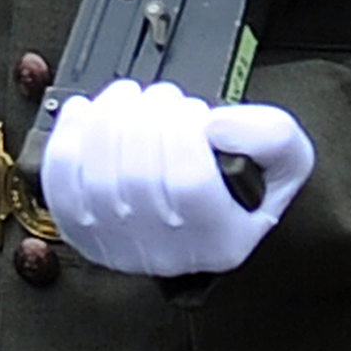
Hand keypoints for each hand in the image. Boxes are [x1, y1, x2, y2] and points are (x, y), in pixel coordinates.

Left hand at [40, 79, 314, 277]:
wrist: (210, 216)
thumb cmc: (245, 187)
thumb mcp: (288, 159)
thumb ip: (269, 136)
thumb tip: (216, 125)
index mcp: (221, 238)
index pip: (189, 184)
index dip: (185, 132)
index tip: (196, 111)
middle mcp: (167, 251)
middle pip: (138, 176)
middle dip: (148, 116)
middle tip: (164, 98)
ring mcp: (118, 245)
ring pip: (98, 177)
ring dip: (111, 119)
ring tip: (132, 100)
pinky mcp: (83, 231)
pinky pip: (61, 186)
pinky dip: (68, 140)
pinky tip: (86, 114)